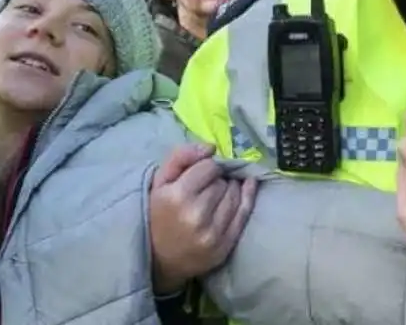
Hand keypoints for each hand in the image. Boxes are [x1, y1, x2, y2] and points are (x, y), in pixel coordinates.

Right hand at [148, 144, 257, 294]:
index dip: (206, 167)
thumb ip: (180, 157)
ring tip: (219, 192)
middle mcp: (197, 214)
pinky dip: (248, 197)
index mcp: (177, 196)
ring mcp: (213, 233)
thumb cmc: (157, 215)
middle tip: (208, 186)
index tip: (201, 173)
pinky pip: (243, 214)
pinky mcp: (225, 246)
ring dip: (230, 189)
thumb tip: (210, 146)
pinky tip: (248, 185)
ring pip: (234, 195)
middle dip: (217, 180)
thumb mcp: (159, 182)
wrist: (159, 259)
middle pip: (222, 182)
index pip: (208, 167)